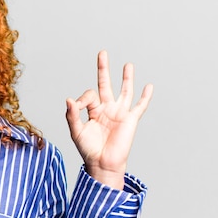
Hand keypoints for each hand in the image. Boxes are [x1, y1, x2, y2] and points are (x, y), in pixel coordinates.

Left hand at [65, 50, 152, 188]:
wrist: (102, 164)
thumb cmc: (88, 149)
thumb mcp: (76, 131)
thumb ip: (72, 115)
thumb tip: (68, 99)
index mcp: (93, 110)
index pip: (88, 95)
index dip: (82, 99)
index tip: (76, 106)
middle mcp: (107, 109)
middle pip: (105, 84)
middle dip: (103, 69)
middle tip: (102, 53)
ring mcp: (120, 113)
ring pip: (124, 91)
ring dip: (126, 78)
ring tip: (127, 64)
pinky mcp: (131, 120)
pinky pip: (140, 106)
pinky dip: (145, 97)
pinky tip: (149, 86)